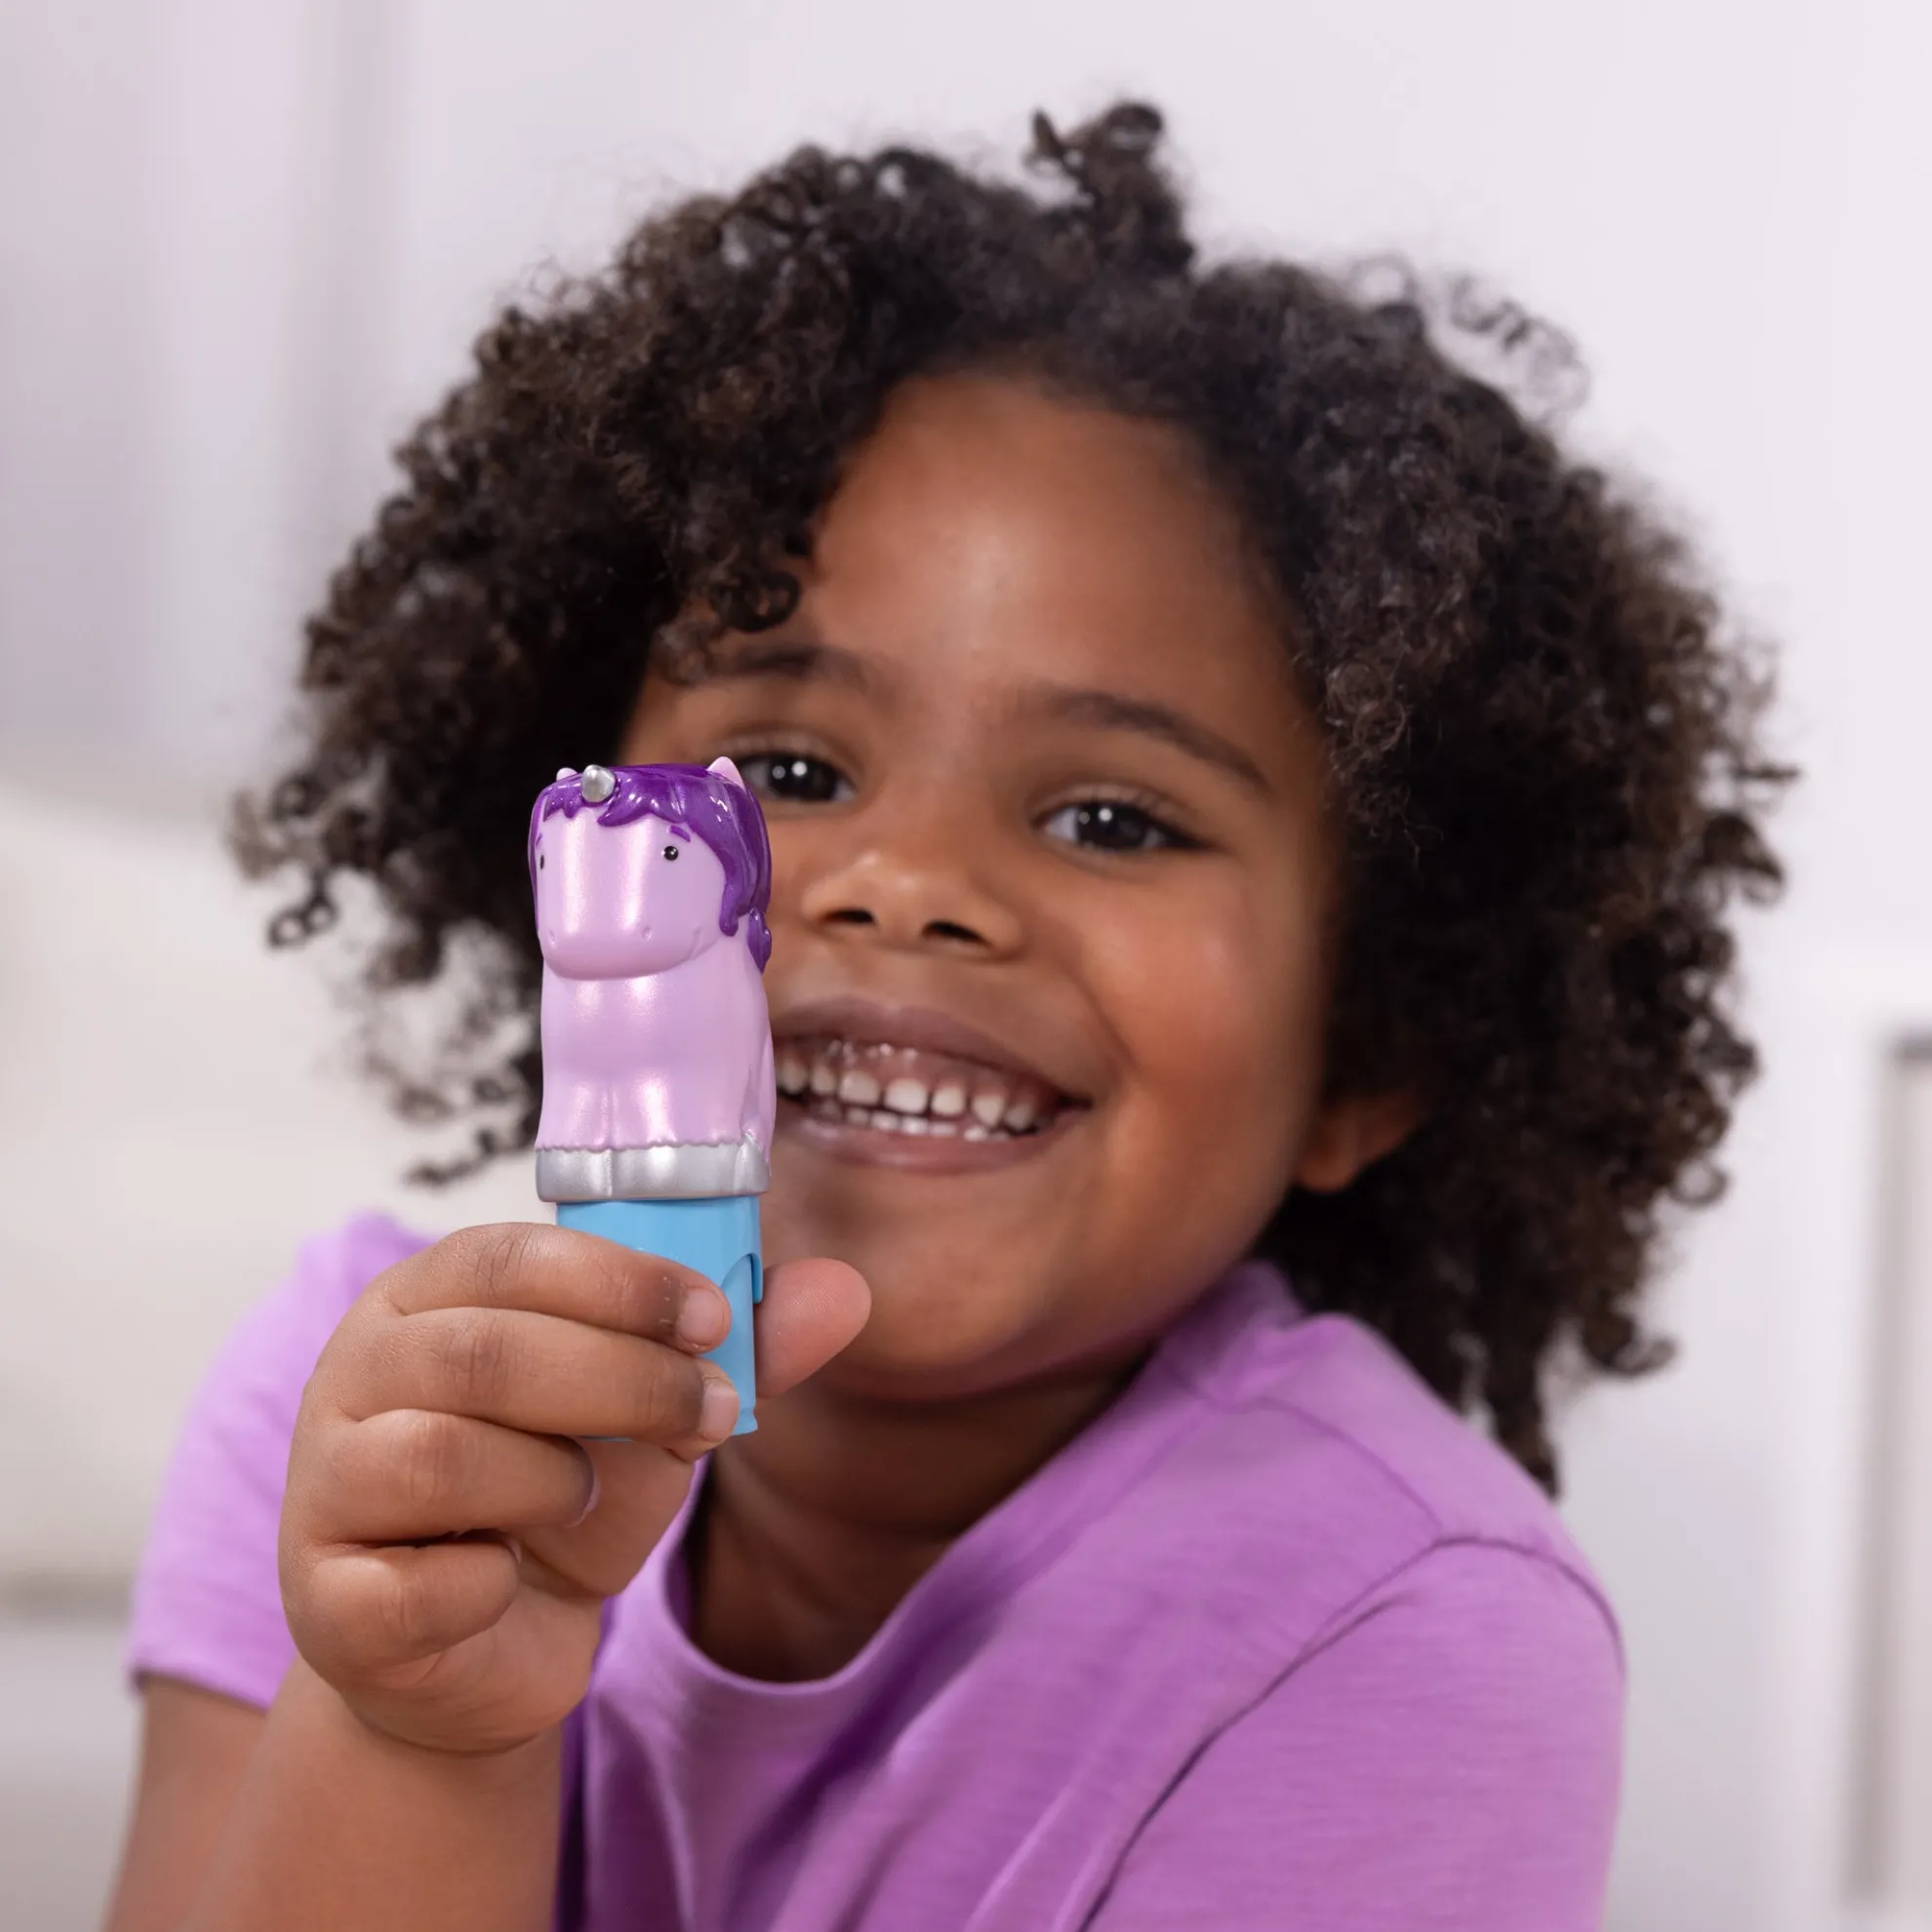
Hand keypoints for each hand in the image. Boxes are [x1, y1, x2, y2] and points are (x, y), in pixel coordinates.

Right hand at [279, 1222, 867, 1755]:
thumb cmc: (564, 1502)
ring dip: (553, 1481)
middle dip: (623, 1381)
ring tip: (581, 1499)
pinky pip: (418, 1583)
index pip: (507, 1254)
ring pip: (439, 1455)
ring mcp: (323, 1485)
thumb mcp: (660, 1420)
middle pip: (483, 1351)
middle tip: (709, 1415)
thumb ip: (743, 1352)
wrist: (488, 1654)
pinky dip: (494, 1585)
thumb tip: (846, 1292)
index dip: (619, 1282)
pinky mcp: (322, 1599)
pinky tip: (506, 1580)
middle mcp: (355, 1373)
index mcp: (427, 1298)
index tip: (714, 1320)